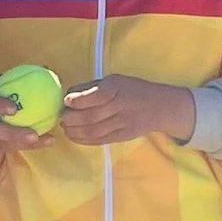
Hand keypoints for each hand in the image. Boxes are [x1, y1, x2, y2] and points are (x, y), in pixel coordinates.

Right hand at [0, 76, 48, 153]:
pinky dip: (27, 145)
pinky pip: (8, 147)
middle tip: (34, 134)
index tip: (14, 109)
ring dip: (26, 143)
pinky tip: (46, 140)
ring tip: (48, 139)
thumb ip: (7, 80)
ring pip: (3, 143)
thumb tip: (40, 69)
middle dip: (14, 134)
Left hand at [57, 74, 196, 145]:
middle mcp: (120, 106)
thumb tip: (69, 94)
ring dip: (75, 131)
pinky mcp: (122, 136)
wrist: (159, 107)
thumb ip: (92, 87)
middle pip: (92, 116)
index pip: (97, 95)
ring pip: (94, 131)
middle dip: (72, 118)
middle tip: (61, 117)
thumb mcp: (115, 80)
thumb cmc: (132, 90)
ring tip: (65, 127)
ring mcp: (122, 124)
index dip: (79, 100)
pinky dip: (83, 140)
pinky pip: (99, 140)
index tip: (66, 100)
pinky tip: (73, 136)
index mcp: (117, 88)